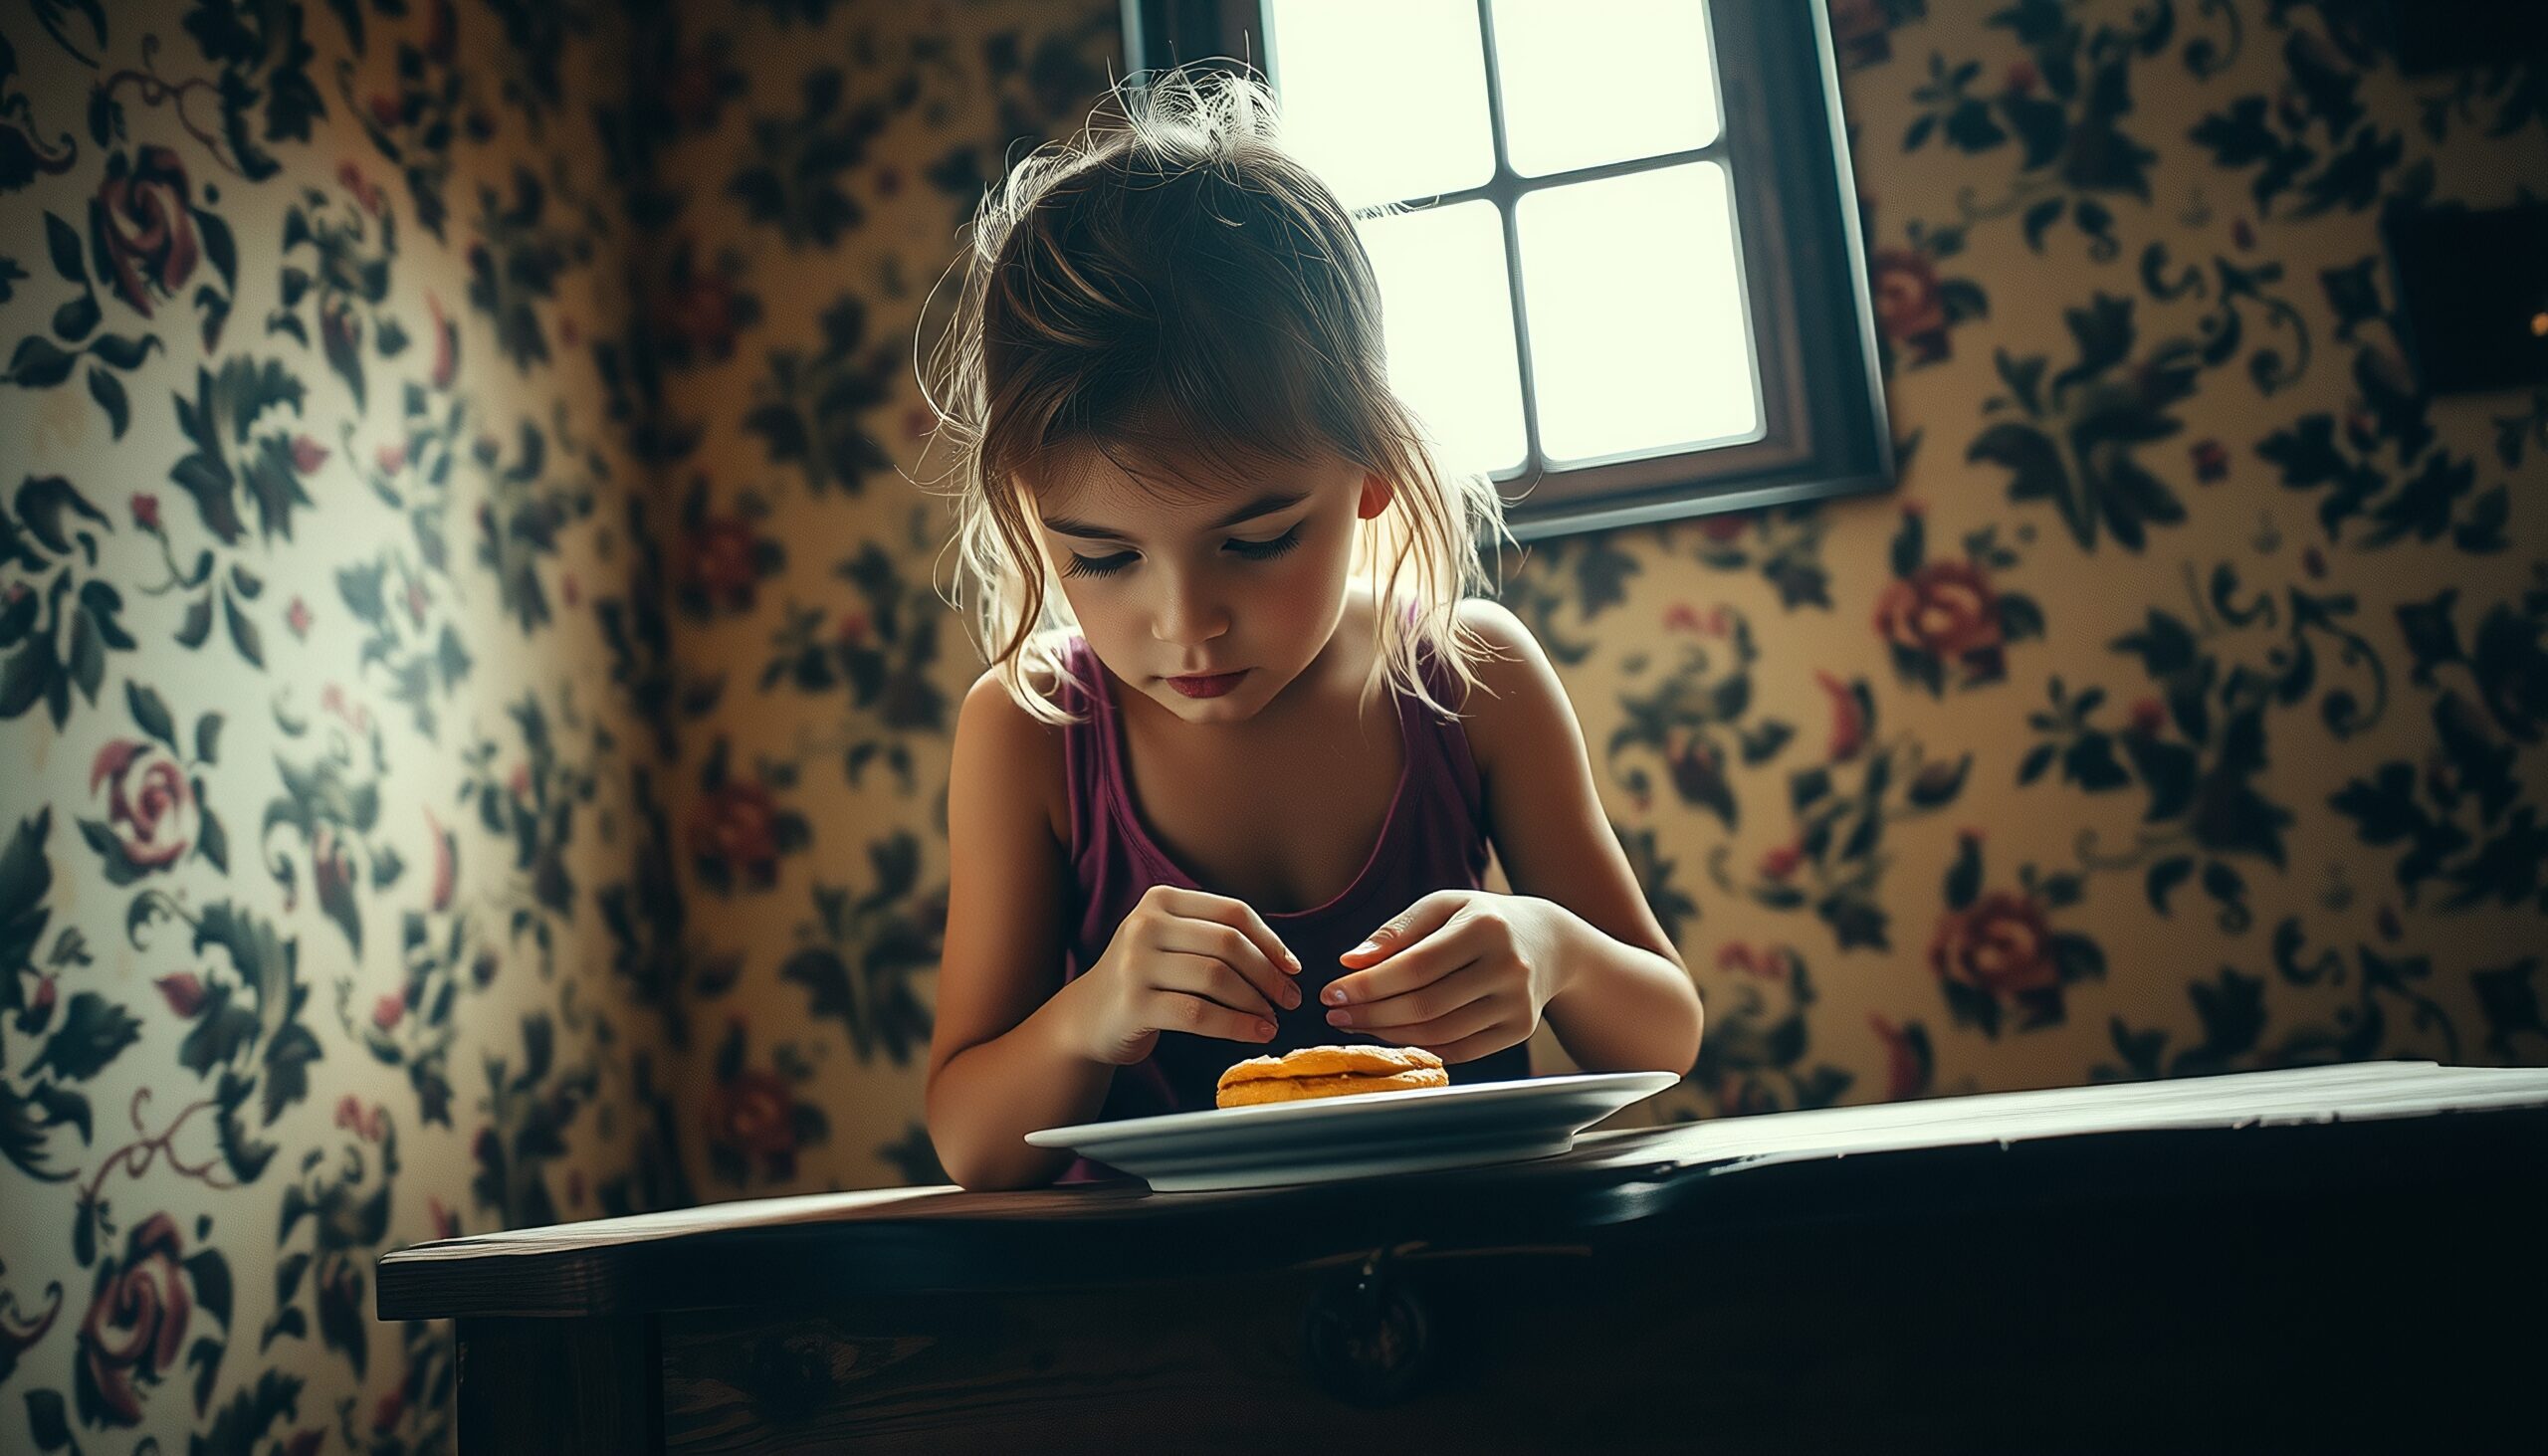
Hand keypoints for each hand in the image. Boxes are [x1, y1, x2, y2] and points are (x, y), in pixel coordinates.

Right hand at [1062, 884, 1301, 1065]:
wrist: (1087, 1017)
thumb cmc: (1144, 979)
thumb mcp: (1171, 942)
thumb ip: (1215, 938)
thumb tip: (1284, 962)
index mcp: (1160, 899)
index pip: (1232, 912)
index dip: (1270, 941)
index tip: (1292, 968)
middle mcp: (1145, 924)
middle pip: (1228, 944)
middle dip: (1269, 974)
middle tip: (1291, 999)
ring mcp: (1135, 963)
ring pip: (1217, 978)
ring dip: (1255, 1002)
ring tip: (1272, 1020)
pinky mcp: (1134, 1004)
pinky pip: (1199, 1014)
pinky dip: (1236, 1025)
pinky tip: (1255, 1033)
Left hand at [1321, 891, 1572, 1062]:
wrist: (1549, 942)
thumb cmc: (1483, 919)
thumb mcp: (1442, 906)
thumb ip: (1395, 932)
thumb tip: (1350, 962)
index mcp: (1485, 928)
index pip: (1415, 966)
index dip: (1369, 985)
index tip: (1331, 991)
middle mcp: (1507, 967)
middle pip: (1425, 1005)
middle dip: (1371, 1013)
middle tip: (1335, 1013)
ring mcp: (1517, 1003)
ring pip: (1439, 1033)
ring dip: (1389, 1033)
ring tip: (1357, 1023)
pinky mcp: (1520, 1030)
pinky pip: (1459, 1049)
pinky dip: (1420, 1045)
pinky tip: (1392, 1034)